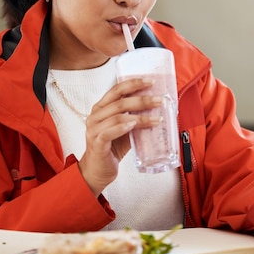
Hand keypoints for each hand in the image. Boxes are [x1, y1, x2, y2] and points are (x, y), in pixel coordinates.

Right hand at [78, 77, 161, 195]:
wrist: (98, 171)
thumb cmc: (112, 148)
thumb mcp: (126, 129)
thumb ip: (136, 118)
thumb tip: (158, 110)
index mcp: (101, 108)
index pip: (117, 89)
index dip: (134, 83)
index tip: (151, 82)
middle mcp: (95, 115)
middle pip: (120, 102)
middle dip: (142, 99)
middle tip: (159, 101)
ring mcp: (94, 129)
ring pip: (117, 116)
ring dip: (140, 117)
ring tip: (156, 119)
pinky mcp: (96, 143)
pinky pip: (109, 132)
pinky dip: (122, 127)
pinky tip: (133, 125)